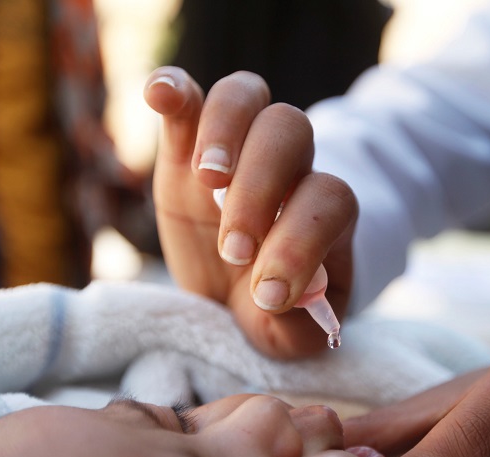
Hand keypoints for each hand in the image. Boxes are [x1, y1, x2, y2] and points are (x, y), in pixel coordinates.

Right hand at [143, 67, 357, 358]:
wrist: (239, 297)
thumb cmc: (273, 313)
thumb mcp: (291, 334)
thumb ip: (298, 321)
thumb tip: (283, 294)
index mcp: (324, 210)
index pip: (328, 199)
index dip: (302, 242)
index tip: (269, 296)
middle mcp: (288, 166)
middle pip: (290, 131)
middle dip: (260, 188)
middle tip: (232, 250)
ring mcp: (237, 148)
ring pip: (246, 97)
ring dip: (224, 131)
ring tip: (206, 180)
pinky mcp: (186, 146)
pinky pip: (188, 98)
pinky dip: (173, 89)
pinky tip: (161, 96)